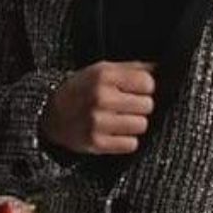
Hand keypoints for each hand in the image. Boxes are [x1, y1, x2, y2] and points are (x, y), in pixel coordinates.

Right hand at [39, 60, 156, 155]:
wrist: (50, 115)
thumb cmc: (82, 89)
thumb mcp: (102, 70)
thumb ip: (133, 68)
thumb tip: (162, 68)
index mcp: (104, 75)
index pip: (147, 83)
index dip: (146, 88)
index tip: (137, 90)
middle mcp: (101, 97)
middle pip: (147, 105)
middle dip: (140, 106)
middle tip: (127, 106)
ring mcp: (98, 122)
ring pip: (141, 125)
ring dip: (134, 124)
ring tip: (120, 119)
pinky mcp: (96, 143)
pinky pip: (131, 144)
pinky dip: (126, 140)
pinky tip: (115, 132)